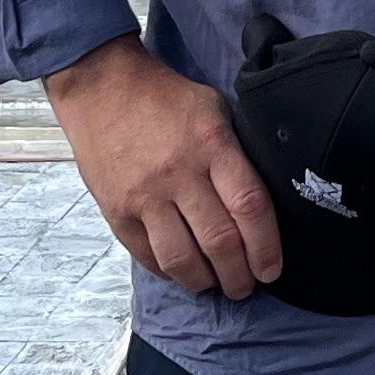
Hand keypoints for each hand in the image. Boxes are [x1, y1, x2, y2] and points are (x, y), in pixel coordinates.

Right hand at [44, 34, 281, 297]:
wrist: (101, 87)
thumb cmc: (166, 98)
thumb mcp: (214, 109)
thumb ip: (236, 152)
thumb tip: (261, 201)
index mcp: (212, 145)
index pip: (249, 206)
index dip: (266, 246)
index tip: (272, 269)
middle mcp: (179, 174)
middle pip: (219, 241)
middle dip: (239, 275)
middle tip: (246, 286)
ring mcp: (144, 196)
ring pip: (181, 259)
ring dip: (204, 282)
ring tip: (215, 284)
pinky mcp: (116, 211)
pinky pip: (147, 255)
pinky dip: (169, 272)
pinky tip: (182, 272)